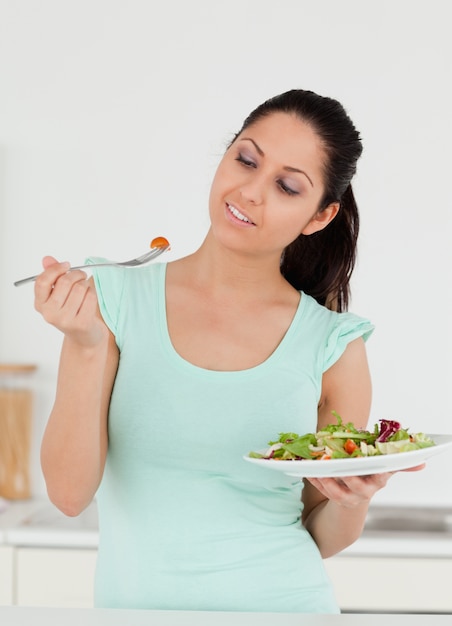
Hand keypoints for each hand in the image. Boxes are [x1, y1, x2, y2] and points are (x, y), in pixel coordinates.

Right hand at [34, 256, 107, 346]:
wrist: (84, 336)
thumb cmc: (71, 311)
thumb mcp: (58, 294)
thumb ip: (52, 276)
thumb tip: (47, 259)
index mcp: (40, 304)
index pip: (42, 281)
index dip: (55, 269)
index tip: (66, 265)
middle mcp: (49, 313)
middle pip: (64, 281)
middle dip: (76, 274)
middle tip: (81, 275)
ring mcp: (65, 320)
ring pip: (80, 288)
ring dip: (86, 284)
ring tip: (85, 289)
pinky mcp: (81, 323)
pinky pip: (91, 297)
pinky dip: (93, 294)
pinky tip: (90, 299)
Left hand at [306, 464, 424, 508]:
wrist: (354, 501)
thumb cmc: (368, 476)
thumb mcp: (383, 469)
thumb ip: (399, 463)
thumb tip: (422, 462)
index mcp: (378, 480)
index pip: (381, 476)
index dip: (379, 472)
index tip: (375, 465)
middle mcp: (365, 491)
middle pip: (358, 486)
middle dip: (349, 476)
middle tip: (339, 466)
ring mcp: (350, 498)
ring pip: (338, 492)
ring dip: (327, 481)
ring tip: (318, 470)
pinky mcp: (335, 499)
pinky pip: (324, 491)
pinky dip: (316, 481)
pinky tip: (309, 471)